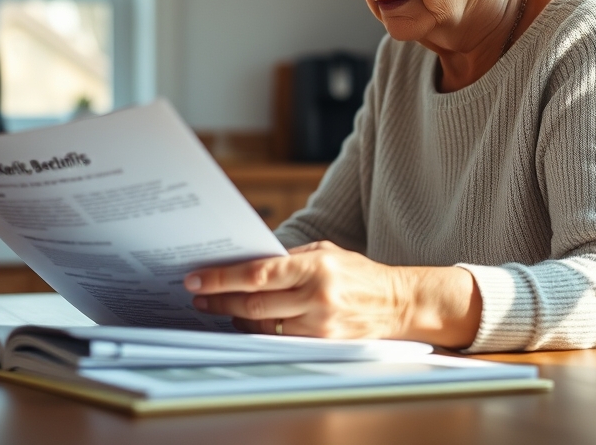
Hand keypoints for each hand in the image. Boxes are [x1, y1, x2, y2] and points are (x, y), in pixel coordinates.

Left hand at [184, 241, 481, 345]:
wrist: (398, 303)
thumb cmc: (357, 273)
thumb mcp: (326, 252)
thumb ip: (289, 259)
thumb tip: (247, 262)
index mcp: (316, 266)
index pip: (259, 274)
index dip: (222, 279)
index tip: (197, 280)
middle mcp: (317, 297)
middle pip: (254, 304)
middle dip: (220, 301)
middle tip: (198, 297)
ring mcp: (320, 325)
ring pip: (263, 326)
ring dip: (236, 318)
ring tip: (218, 308)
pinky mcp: (323, 344)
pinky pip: (280, 339)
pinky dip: (260, 331)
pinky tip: (247, 323)